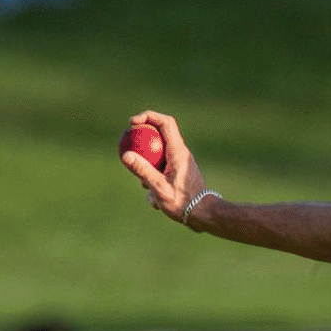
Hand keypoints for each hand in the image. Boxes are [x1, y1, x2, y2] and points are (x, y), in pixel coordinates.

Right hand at [119, 110, 210, 225]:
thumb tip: (126, 155)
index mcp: (178, 152)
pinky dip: (154, 180)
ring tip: (146, 187)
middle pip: (159, 137)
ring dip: (147, 169)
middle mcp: (181, 153)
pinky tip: (155, 199)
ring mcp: (180, 163)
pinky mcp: (179, 173)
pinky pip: (161, 170)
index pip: (165, 123)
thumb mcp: (159, 187)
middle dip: (142, 145)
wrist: (204, 215)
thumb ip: (143, 170)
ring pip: (157, 157)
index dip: (148, 116)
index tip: (132, 122)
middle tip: (129, 154)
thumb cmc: (184, 202)